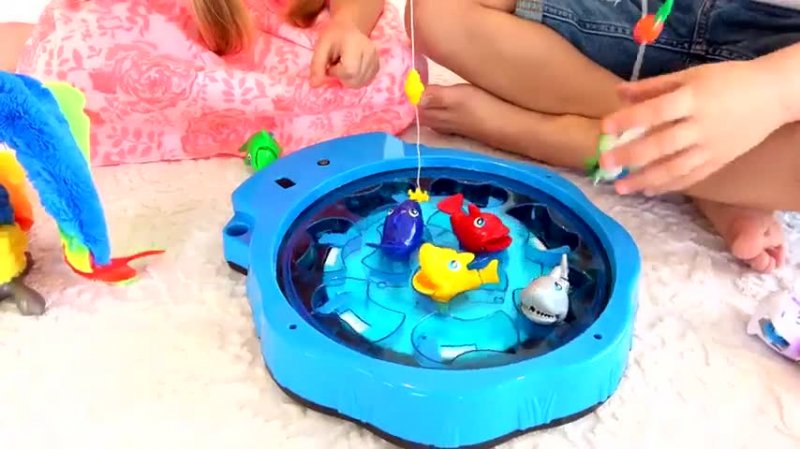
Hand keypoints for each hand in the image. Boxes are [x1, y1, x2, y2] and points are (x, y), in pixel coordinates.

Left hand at [310, 19, 378, 88]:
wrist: (348, 27)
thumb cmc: (333, 37)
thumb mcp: (320, 48)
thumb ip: (317, 66)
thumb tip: (314, 85)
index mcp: (356, 44)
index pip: (350, 71)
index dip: (337, 73)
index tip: (331, 65)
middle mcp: (370, 51)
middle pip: (356, 80)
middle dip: (342, 78)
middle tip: (337, 66)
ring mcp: (376, 59)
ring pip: (361, 84)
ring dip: (349, 80)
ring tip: (344, 65)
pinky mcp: (377, 66)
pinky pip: (366, 82)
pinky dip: (356, 80)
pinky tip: (352, 68)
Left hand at [600, 60, 783, 195]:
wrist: (773, 95)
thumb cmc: (728, 81)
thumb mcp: (691, 75)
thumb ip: (653, 87)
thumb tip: (618, 93)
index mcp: (693, 99)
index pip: (655, 111)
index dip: (628, 120)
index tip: (604, 128)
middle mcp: (701, 126)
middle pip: (661, 144)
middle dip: (630, 156)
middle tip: (604, 164)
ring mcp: (711, 147)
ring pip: (675, 168)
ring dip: (645, 180)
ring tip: (620, 187)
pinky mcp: (719, 161)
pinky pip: (691, 177)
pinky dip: (668, 186)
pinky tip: (648, 190)